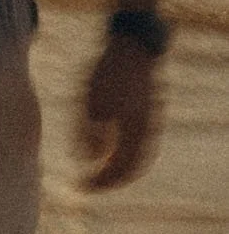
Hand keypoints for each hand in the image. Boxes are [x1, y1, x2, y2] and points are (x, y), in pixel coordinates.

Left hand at [78, 34, 158, 190]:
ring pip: (139, 155)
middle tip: (91, 185)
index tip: (84, 187)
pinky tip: (111, 149)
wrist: (131, 46)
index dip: (102, 182)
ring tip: (101, 171)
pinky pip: (141, 141)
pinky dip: (127, 152)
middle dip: (111, 179)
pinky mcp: (147, 111)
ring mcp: (150, 121)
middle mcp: (146, 131)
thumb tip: (88, 160)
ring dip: (120, 168)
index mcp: (134, 132)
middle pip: (132, 167)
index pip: (120, 169)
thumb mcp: (91, 103)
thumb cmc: (108, 74)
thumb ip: (90, 133)